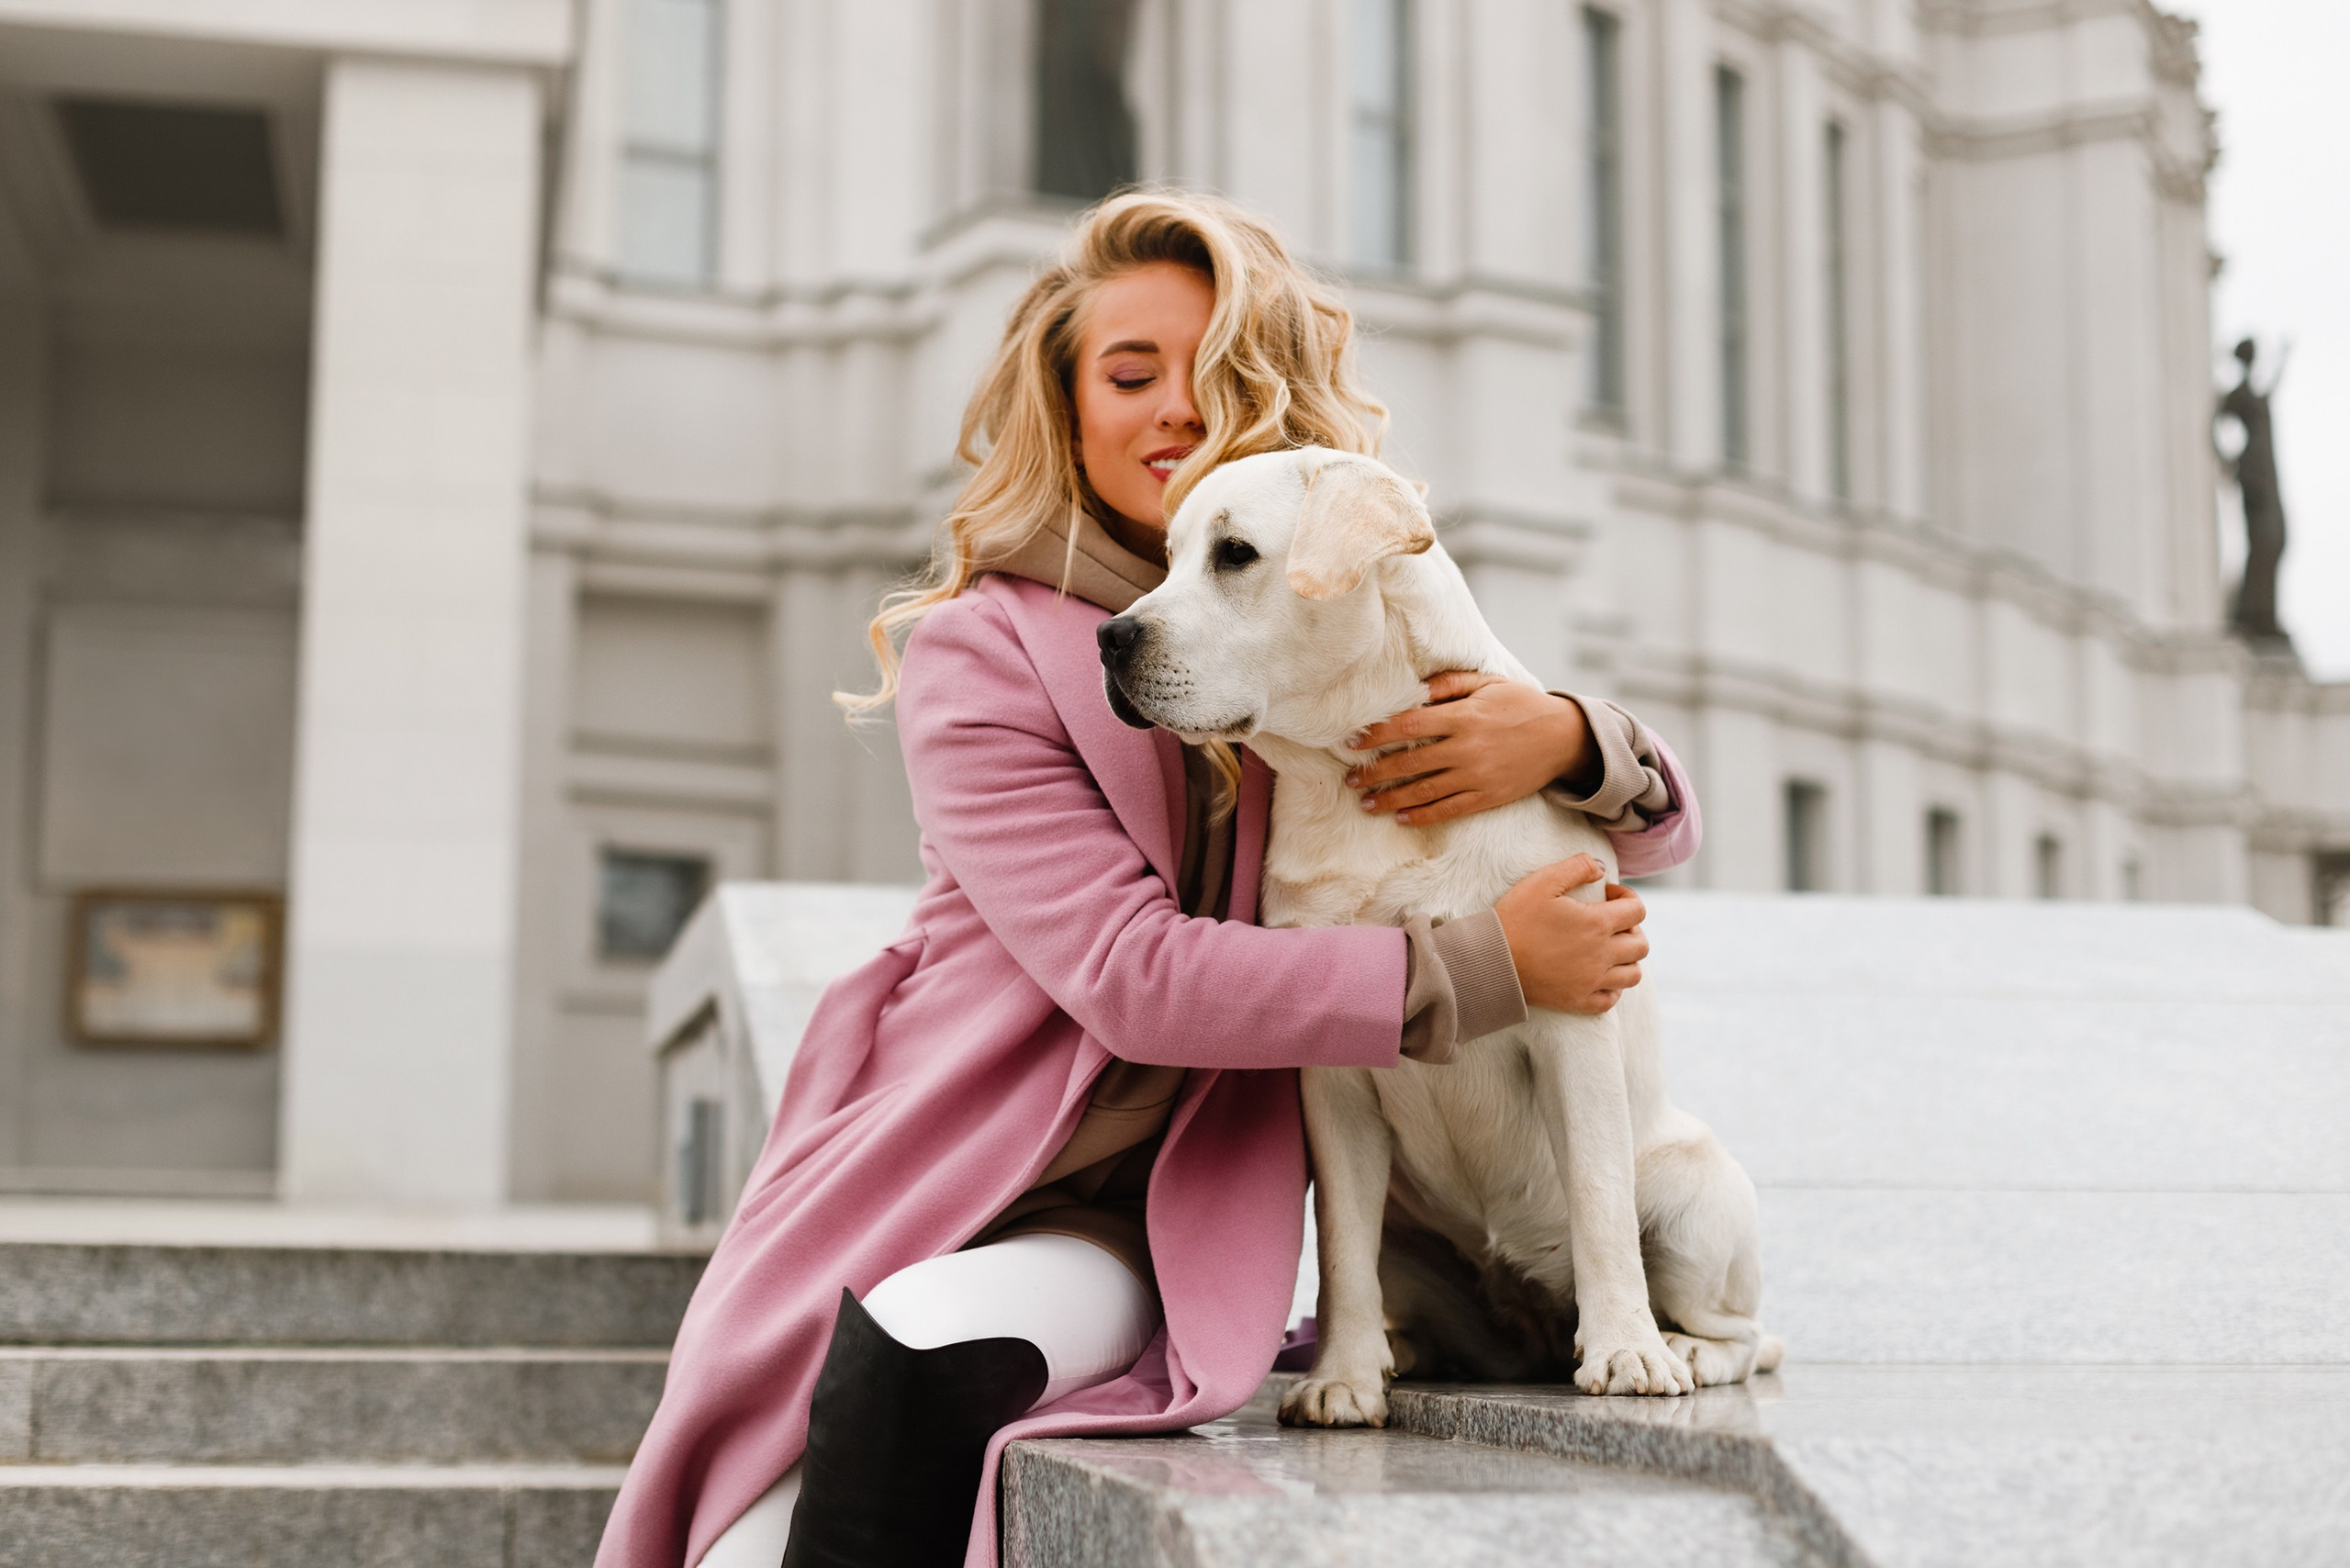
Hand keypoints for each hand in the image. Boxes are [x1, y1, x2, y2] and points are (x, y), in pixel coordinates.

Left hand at [1346, 672, 1597, 825]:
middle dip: (1375, 772)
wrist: (1564, 737)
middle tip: (1351, 780)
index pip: (1409, 725)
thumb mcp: (1489, 683)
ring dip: (1391, 799)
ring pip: (1424, 791)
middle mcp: (1467, 748)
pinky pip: (1449, 809)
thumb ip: (1450, 684)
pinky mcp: (1487, 796)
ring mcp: (1477, 776)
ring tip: (1366, 803)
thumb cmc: (1522, 705)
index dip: (1377, 734)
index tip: (1352, 742)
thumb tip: (1414, 689)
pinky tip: (1400, 818)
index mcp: (1464, 716)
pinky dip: (1422, 815)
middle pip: (1410, 762)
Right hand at [1494, 855, 1647, 1013]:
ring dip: (1627, 959)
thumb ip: (1577, 866)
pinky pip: (1611, 1000)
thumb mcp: (1542, 881)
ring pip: (1633, 975)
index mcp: (1597, 924)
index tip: (1607, 896)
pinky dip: (1613, 988)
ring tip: (1608, 949)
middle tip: (1610, 922)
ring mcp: (1591, 981)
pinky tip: (1598, 976)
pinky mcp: (1578, 1001)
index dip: (1627, 898)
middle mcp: (1602, 955)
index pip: (1637, 910)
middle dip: (1632, 928)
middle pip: (1641, 945)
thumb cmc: (1515, 919)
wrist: (1491, 961)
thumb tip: (1601, 868)